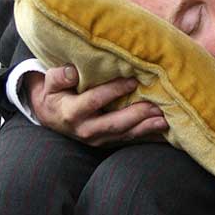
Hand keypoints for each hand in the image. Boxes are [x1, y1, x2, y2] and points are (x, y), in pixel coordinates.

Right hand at [26, 66, 167, 146]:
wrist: (51, 117)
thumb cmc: (54, 93)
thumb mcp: (50, 83)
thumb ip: (59, 76)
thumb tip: (73, 71)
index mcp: (71, 113)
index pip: (95, 100)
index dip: (113, 91)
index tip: (132, 80)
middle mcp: (86, 130)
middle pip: (114, 123)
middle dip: (137, 115)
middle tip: (157, 105)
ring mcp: (98, 140)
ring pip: (125, 135)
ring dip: (146, 128)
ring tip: (165, 120)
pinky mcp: (108, 143)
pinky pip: (130, 140)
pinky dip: (147, 136)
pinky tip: (164, 132)